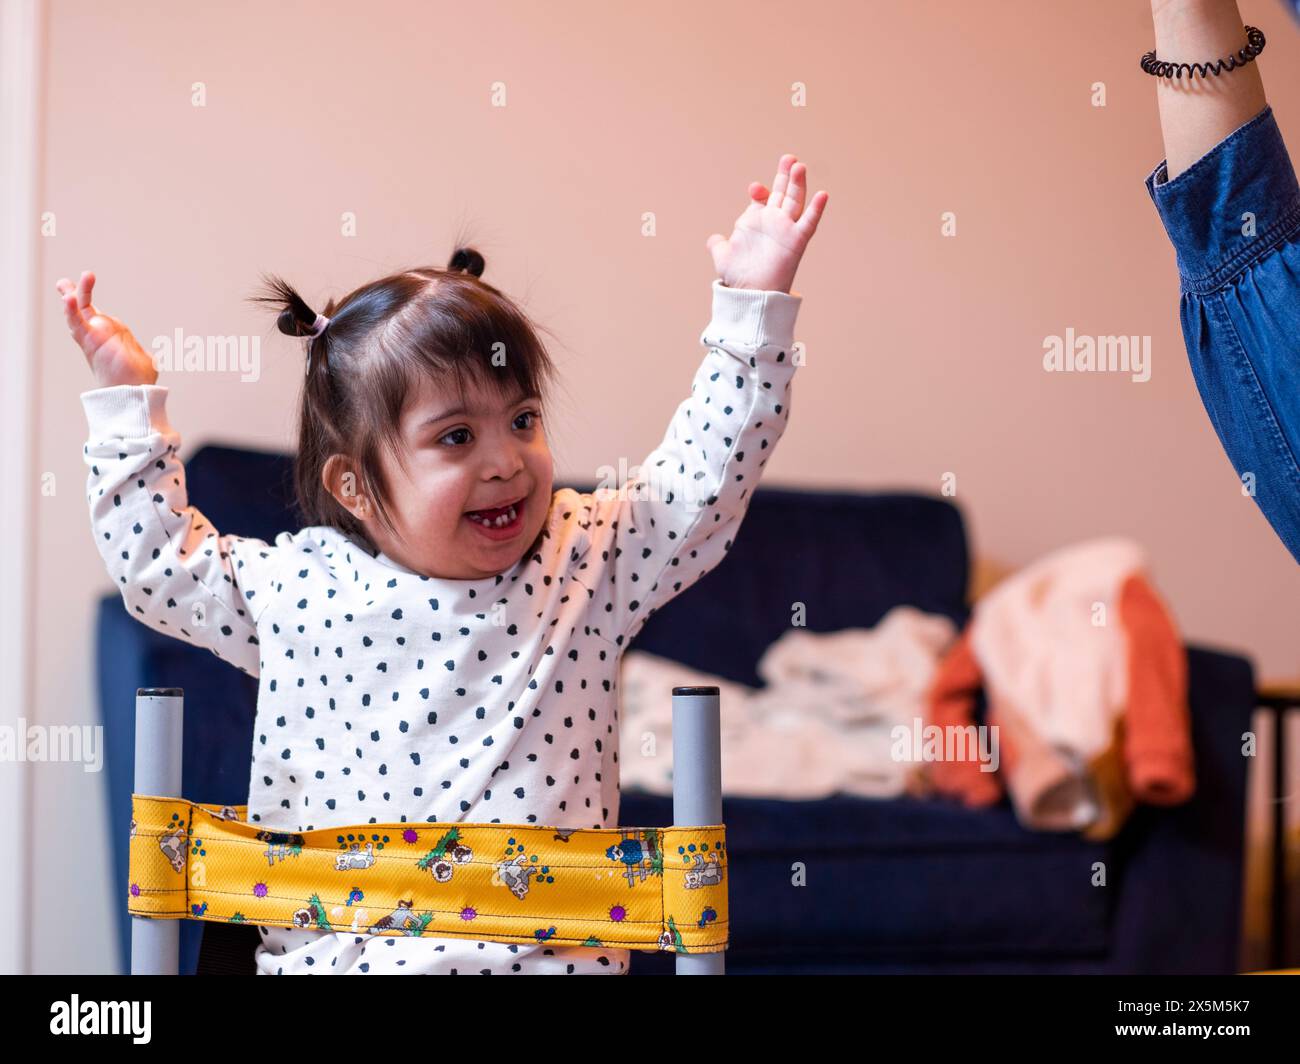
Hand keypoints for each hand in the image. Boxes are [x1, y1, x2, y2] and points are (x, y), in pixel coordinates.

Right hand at [55, 271, 157, 387]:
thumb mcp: (141, 358)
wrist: (135, 390)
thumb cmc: (137, 379)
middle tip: (62, 282)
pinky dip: (71, 311)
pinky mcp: (90, 341)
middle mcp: (97, 334)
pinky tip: (68, 299)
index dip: (87, 302)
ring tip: (64, 283)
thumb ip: (139, 351)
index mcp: (108, 335)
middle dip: (75, 294)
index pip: (94, 315)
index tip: (82, 288)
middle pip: (82, 310)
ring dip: (73, 297)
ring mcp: (92, 337)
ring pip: (77, 313)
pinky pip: (78, 323)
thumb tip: (148, 357)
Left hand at [706, 154, 828, 293]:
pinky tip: (822, 195)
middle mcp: (773, 223)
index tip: (754, 189)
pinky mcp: (796, 241)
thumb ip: (718, 245)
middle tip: (788, 158)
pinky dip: (816, 209)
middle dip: (785, 176)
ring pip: (795, 201)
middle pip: (782, 193)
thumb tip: (713, 240)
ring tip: (799, 167)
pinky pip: (809, 223)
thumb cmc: (738, 277)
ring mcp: (786, 230)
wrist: (749, 295)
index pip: (762, 198)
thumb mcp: (723, 257)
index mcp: (756, 221)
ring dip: (798, 184)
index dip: (760, 191)